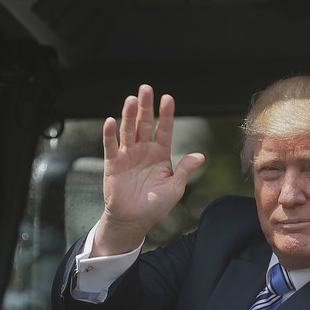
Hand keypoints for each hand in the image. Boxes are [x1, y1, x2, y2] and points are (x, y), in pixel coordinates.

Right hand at [91, 84, 205, 256]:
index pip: (164, 129)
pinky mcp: (112, 163)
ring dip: (128, 114)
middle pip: (145, 123)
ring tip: (131, 99)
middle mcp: (144, 150)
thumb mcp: (174, 188)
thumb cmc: (155, 205)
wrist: (133, 220)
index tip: (168, 99)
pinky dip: (109, 133)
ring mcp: (128, 155)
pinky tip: (110, 121)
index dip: (166, 114)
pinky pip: (110, 146)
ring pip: (128, 130)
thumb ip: (184, 170)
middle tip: (146, 88)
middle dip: (146, 106)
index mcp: (160, 153)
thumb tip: (200, 156)